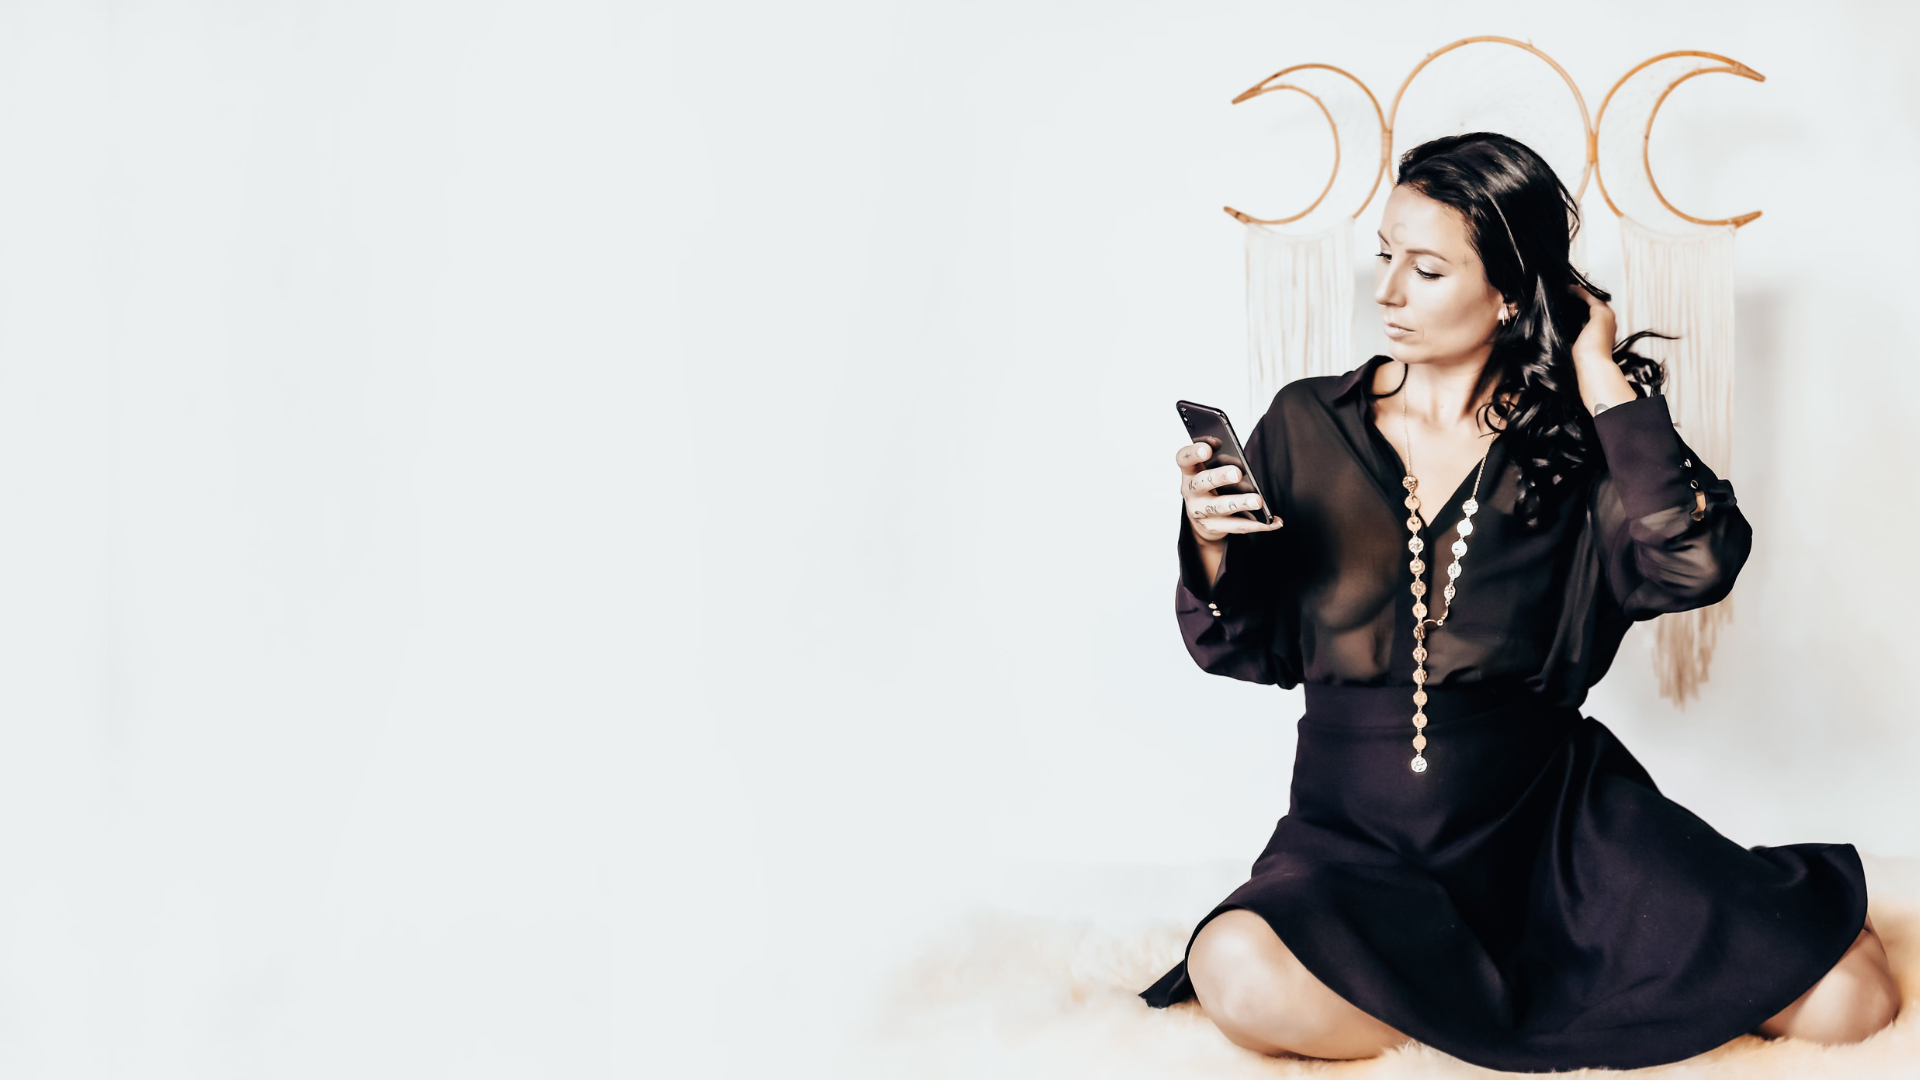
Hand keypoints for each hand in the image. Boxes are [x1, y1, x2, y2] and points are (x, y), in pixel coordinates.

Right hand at [1176, 440, 1283, 543]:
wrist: (1202, 517)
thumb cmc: (1211, 484)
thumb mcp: (1211, 469)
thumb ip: (1221, 460)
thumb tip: (1242, 466)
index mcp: (1190, 471)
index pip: (1184, 459)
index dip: (1193, 453)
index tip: (1207, 449)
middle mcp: (1191, 491)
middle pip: (1201, 482)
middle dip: (1219, 477)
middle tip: (1237, 473)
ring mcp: (1200, 511)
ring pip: (1220, 507)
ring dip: (1240, 503)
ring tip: (1258, 501)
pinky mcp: (1214, 527)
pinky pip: (1237, 526)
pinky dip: (1258, 525)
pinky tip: (1274, 522)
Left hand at [1566, 281, 1633, 411]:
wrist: (1592, 365)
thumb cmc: (1583, 363)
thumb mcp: (1575, 349)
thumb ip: (1571, 340)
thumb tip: (1553, 336)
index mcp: (1604, 334)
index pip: (1591, 318)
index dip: (1579, 310)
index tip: (1567, 306)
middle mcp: (1608, 325)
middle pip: (1593, 307)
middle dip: (1580, 300)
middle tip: (1566, 294)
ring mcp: (1607, 318)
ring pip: (1593, 300)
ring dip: (1580, 294)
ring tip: (1566, 289)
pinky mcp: (1601, 313)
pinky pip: (1590, 298)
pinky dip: (1580, 293)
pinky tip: (1569, 289)